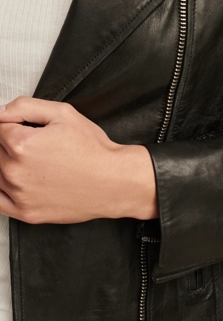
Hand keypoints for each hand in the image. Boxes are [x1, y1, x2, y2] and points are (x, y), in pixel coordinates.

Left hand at [0, 96, 157, 223]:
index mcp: (21, 144)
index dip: (12, 124)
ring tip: (33, 162)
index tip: (24, 127)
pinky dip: (2, 188)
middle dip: (9, 143)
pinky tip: (17, 181)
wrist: (113, 181)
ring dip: (6, 164)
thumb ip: (25, 107)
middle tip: (34, 145)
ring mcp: (19, 195)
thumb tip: (0, 112)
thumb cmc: (93, 150)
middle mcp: (15, 171)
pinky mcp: (26, 212)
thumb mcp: (63, 114)